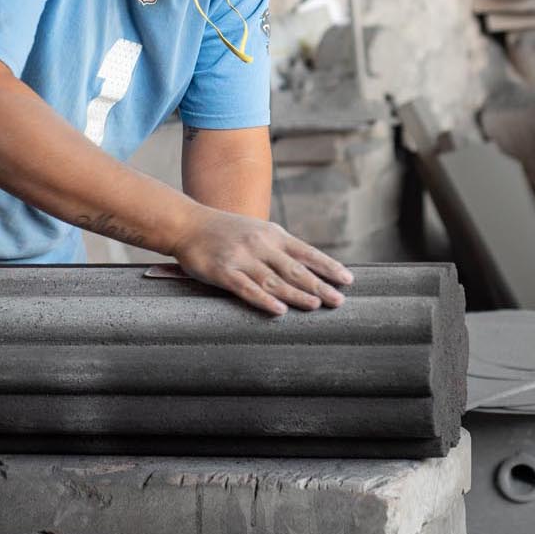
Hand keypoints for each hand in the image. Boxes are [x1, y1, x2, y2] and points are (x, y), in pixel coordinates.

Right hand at [173, 208, 351, 315]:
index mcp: (273, 234)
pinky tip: (279, 310)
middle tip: (340, 300)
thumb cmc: (226, 231)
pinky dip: (264, 300)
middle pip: (295, 269)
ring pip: (274, 281)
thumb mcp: (257, 230)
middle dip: (320, 285)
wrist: (187, 223)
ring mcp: (241, 258)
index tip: (348, 279)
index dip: (328, 266)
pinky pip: (246, 289)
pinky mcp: (223, 272)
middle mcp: (260, 245)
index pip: (307, 252)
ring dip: (297, 294)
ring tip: (317, 305)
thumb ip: (280, 247)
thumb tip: (308, 267)